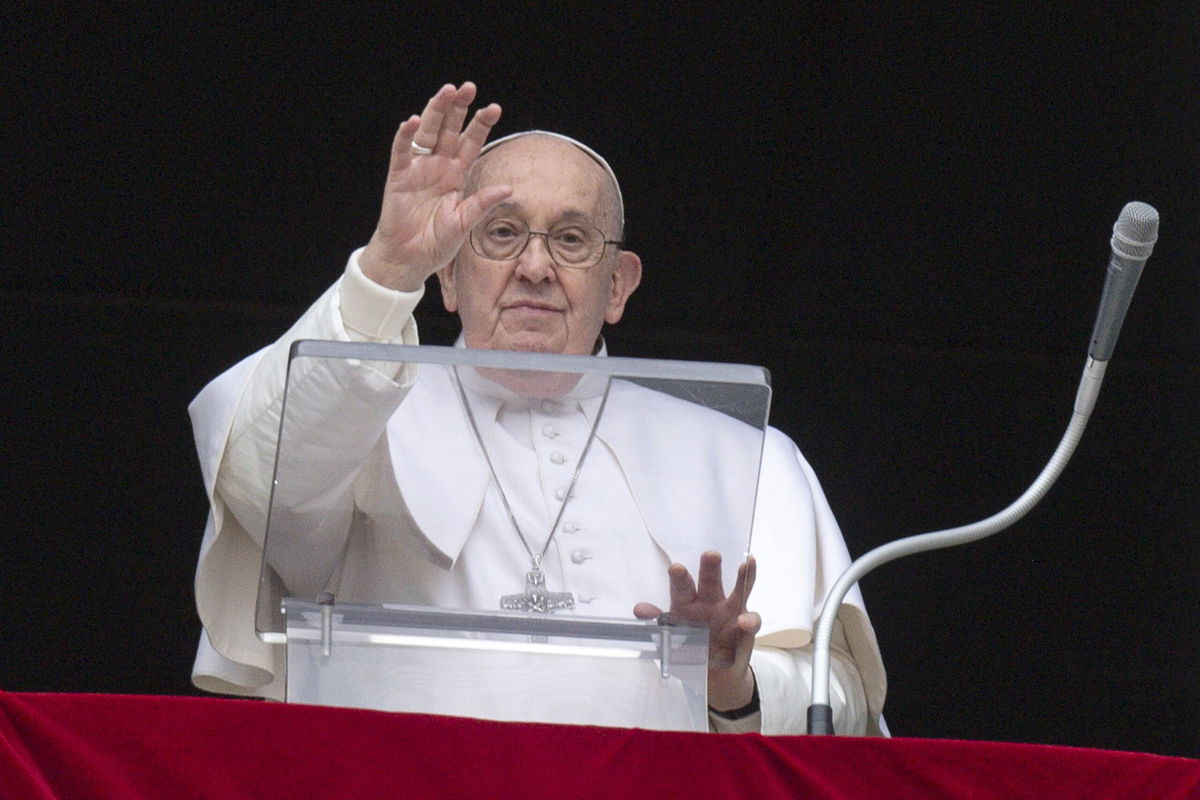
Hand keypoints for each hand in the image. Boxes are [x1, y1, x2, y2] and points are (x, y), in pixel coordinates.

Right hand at [359, 82, 511, 291]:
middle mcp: (439, 166)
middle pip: (449, 129)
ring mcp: (418, 169)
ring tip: (446, 92)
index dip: (481, 125)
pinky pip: (402, 151)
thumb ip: (482, 204)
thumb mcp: (465, 223)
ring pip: (428, 133)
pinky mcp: (398, 176)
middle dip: (459, 108)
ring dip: (436, 111)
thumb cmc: (437, 243)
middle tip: (469, 87)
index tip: (494, 108)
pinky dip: (406, 136)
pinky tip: (412, 121)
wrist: (410, 260)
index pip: (471, 143)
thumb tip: (509, 188)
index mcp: (457, 175)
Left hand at [634, 551, 760, 711]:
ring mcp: (731, 613)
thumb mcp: (671, 639)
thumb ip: (658, 622)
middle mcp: (710, 602)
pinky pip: (751, 621)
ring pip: (738, 591)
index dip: (679, 577)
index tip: (676, 569)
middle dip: (710, 567)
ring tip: (746, 564)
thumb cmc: (689, 650)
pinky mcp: (746, 629)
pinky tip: (745, 622)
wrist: (712, 677)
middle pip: (710, 580)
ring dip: (742, 577)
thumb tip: (639, 609)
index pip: (682, 587)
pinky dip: (749, 620)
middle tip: (711, 555)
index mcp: (687, 604)